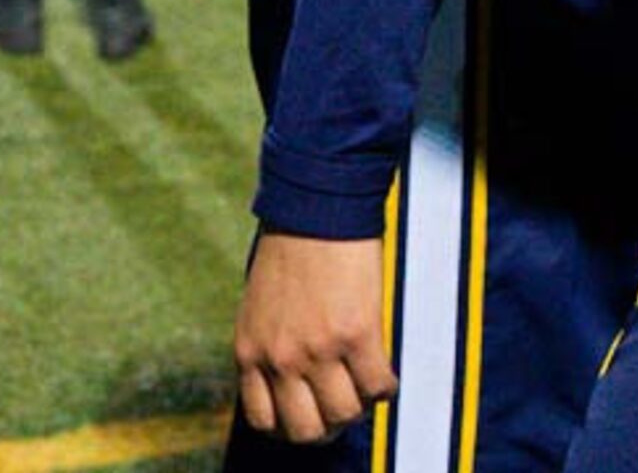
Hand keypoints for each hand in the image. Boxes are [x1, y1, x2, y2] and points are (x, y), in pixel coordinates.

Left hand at [234, 232, 398, 444]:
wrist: (317, 207)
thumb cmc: (290, 248)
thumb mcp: (259, 307)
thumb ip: (269, 345)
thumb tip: (290, 378)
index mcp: (250, 353)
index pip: (264, 421)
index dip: (292, 426)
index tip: (310, 413)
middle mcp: (281, 359)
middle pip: (306, 430)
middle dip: (328, 426)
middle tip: (342, 408)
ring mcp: (319, 349)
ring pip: (345, 413)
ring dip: (359, 406)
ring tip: (366, 386)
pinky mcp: (357, 333)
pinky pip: (378, 386)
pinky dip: (386, 387)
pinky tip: (386, 373)